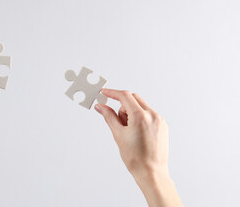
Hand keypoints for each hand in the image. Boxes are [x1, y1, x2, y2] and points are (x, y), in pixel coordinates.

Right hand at [95, 89, 181, 206]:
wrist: (151, 172)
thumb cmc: (135, 158)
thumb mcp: (118, 135)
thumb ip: (109, 117)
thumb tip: (101, 107)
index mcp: (140, 116)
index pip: (125, 96)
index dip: (112, 93)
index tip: (104, 93)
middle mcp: (152, 115)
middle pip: (133, 98)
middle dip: (123, 106)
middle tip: (119, 122)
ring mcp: (159, 120)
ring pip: (141, 106)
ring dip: (131, 113)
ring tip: (129, 132)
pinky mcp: (162, 126)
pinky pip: (148, 114)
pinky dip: (140, 118)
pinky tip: (137, 134)